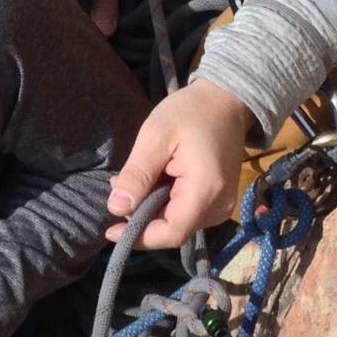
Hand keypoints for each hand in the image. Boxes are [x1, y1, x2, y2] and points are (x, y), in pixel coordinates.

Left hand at [106, 81, 252, 249]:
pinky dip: (165, 202)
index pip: (171, 233)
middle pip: (173, 229)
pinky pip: (187, 212)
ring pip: (178, 222)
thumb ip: (136, 175)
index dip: (139, 237)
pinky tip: (154, 179)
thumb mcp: (155, 137)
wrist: (226, 100)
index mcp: (205, 192)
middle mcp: (219, 206)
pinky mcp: (219, 200)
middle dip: (141, 216)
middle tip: (119, 186)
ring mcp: (222, 205)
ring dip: (151, 208)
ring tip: (135, 179)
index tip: (110, 230)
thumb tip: (115, 208)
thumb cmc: (191, 112)